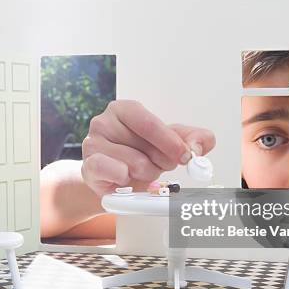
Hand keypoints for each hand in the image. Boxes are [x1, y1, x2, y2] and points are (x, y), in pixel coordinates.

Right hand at [81, 100, 215, 195]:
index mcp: (124, 109)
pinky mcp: (88, 166)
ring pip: (134, 164)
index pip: (150, 123)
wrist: (113, 178)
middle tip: (159, 164)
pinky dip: (126, 179)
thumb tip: (200, 145)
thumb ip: (191, 138)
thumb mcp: (168, 143)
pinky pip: (115, 172)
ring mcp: (93, 144)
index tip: (185, 156)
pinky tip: (126, 179)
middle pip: (145, 146)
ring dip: (145, 173)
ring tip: (140, 171)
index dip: (171, 142)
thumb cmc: (139, 154)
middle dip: (161, 161)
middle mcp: (104, 122)